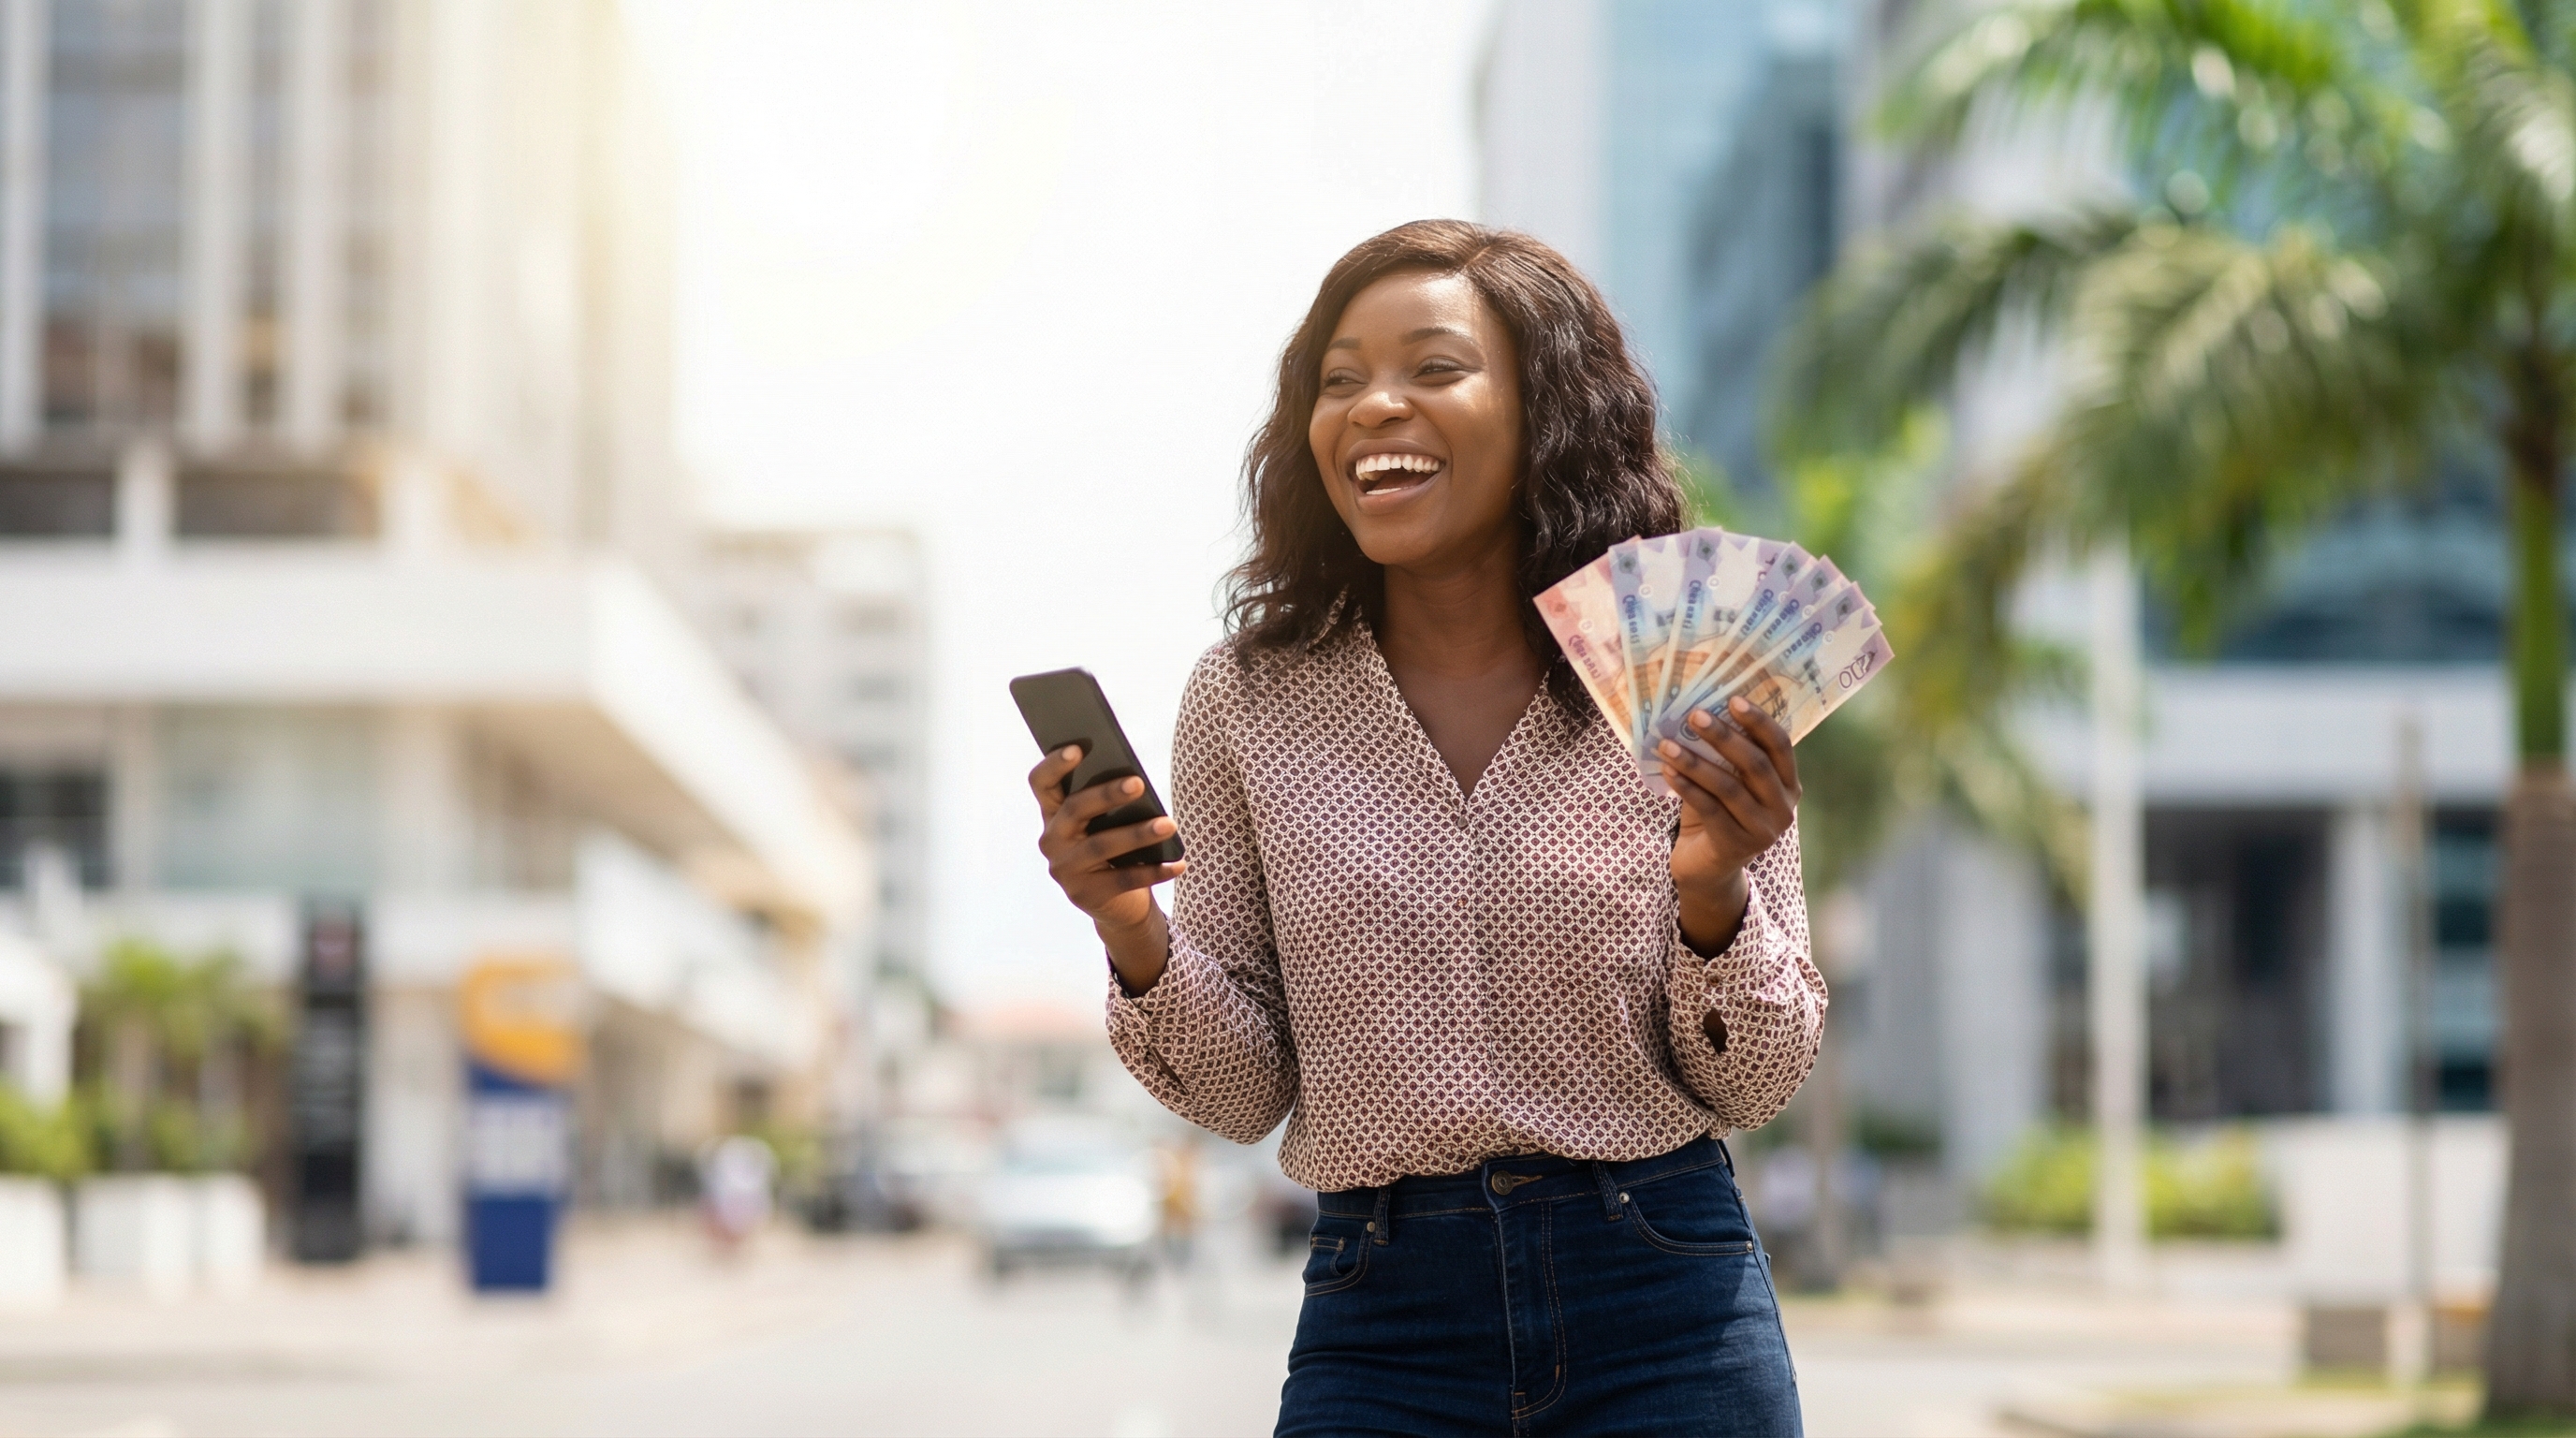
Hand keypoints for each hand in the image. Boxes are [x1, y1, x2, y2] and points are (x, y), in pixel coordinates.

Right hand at [1028, 746, 1185, 989]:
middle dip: (1106, 795)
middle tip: (1138, 783)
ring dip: (1138, 834)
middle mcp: (1052, 841)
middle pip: (1074, 810)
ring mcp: (1065, 870)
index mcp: (1053, 814)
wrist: (1117, 906)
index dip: (1054, 765)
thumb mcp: (1107, 823)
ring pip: (1101, 846)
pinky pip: (1123, 880)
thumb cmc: (1116, 850)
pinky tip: (1178, 864)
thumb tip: (1134, 779)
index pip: (1041, 784)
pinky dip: (1154, 871)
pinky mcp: (1085, 895)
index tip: (1078, 748)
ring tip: (1169, 824)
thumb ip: (1108, 803)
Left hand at [1658, 697, 1799, 955]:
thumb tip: (1699, 711)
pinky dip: (1687, 787)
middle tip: (1694, 715)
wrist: (1707, 868)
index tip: (1733, 700)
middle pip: (1755, 764)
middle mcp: (1784, 808)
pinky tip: (1668, 771)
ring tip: (1666, 744)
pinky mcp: (1736, 846)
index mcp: (1789, 785)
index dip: (1759, 721)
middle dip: (1723, 736)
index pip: (1780, 746)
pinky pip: (1709, 809)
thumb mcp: (1729, 782)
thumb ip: (1725, 756)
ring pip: (1729, 787)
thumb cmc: (1717, 813)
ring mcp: (1762, 831)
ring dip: (1694, 762)